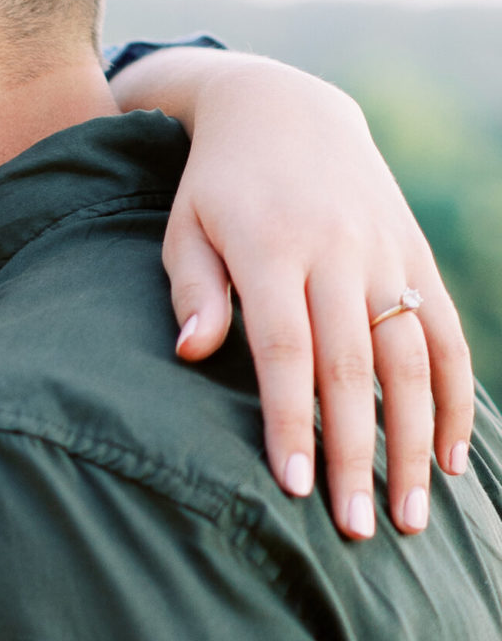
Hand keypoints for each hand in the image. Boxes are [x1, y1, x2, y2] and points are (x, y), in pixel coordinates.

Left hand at [112, 47, 474, 536]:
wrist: (284, 111)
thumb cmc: (216, 188)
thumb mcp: (185, 227)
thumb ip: (192, 291)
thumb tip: (191, 352)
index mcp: (270, 248)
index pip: (284, 348)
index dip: (292, 419)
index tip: (294, 486)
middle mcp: (336, 253)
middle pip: (352, 367)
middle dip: (357, 453)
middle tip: (359, 529)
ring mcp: (384, 255)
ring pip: (411, 360)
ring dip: (416, 442)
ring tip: (412, 514)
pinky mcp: (416, 258)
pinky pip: (448, 336)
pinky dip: (454, 398)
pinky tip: (452, 458)